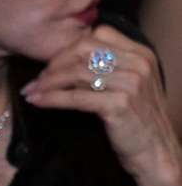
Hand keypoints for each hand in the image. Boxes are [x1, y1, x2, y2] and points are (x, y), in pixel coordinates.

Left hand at [22, 25, 181, 185]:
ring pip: (77, 73)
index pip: (99, 35)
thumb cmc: (136, 120)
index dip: (70, 48)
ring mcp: (130, 83)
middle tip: (36, 81)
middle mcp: (138, 63)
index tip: (51, 65)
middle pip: (84, 50)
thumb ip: (110, 68)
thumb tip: (68, 61)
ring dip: (47, 83)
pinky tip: (37, 102)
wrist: (154, 151)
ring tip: (31, 92)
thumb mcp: (130, 85)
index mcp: (142, 53)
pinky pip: (76, 97)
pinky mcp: (119, 104)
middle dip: (54, 64)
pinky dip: (52, 98)